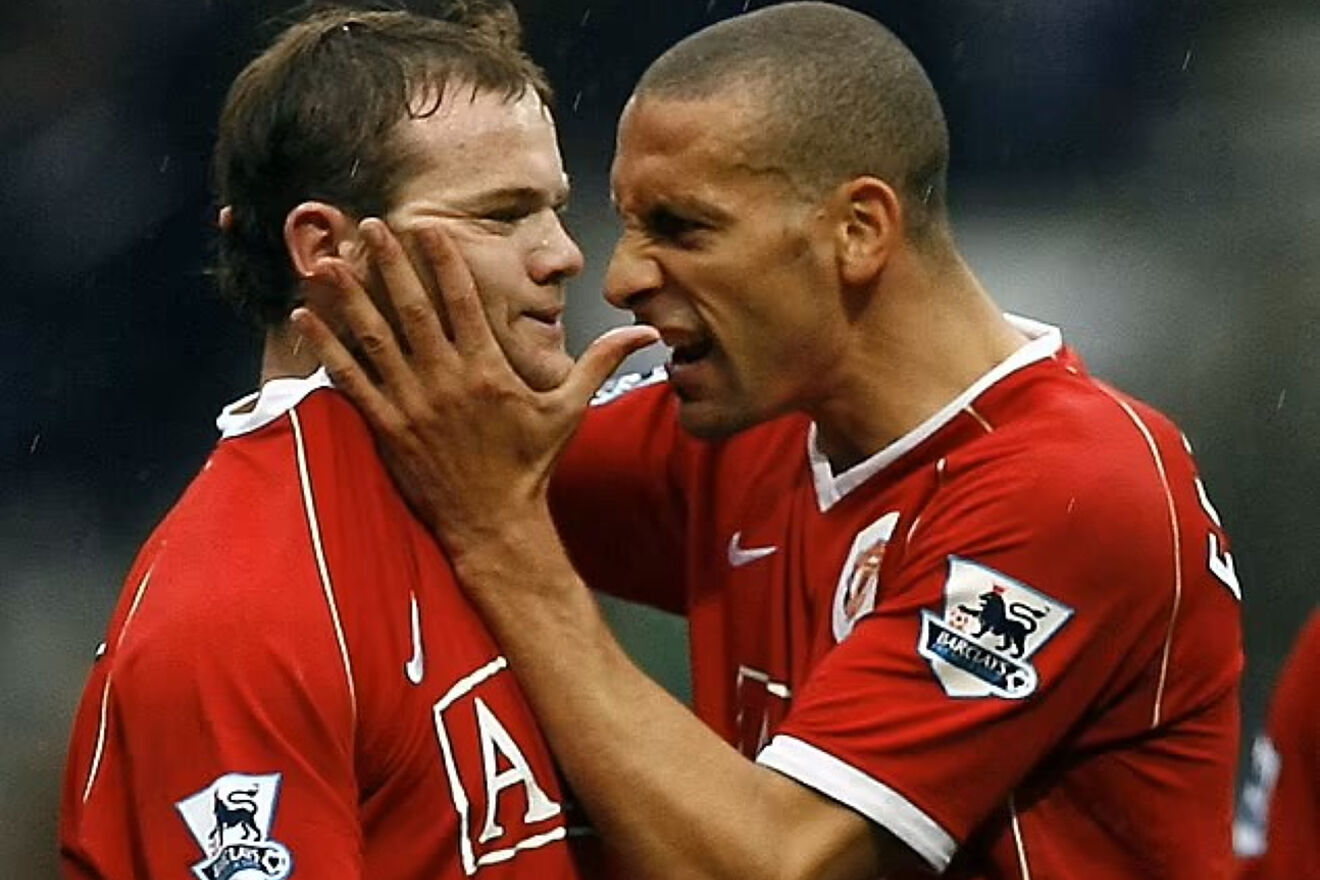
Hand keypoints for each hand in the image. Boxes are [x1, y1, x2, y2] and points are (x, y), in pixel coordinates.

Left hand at [291, 218, 657, 548]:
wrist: (495, 524)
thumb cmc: (530, 466)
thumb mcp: (568, 411)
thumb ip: (599, 364)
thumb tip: (645, 335)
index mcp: (489, 370)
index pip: (463, 301)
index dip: (442, 260)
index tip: (426, 226)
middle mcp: (448, 381)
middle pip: (413, 309)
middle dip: (390, 263)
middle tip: (370, 225)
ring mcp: (413, 404)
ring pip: (376, 339)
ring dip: (351, 297)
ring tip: (330, 260)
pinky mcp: (387, 428)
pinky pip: (352, 382)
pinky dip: (327, 350)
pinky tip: (307, 320)